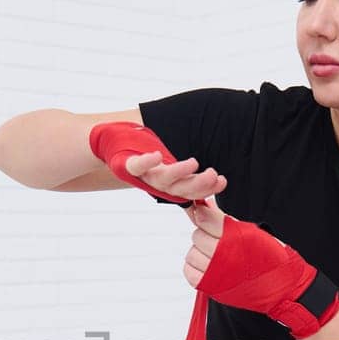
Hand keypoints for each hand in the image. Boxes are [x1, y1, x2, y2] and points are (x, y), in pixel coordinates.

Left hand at [87, 121, 226, 203]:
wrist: (115, 148)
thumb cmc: (147, 160)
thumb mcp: (171, 169)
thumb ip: (191, 174)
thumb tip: (218, 176)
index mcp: (171, 185)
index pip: (192, 191)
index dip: (207, 188)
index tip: (223, 181)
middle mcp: (159, 184)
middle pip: (180, 189)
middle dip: (199, 184)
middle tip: (214, 175)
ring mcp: (144, 176)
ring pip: (163, 179)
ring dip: (179, 172)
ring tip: (194, 163)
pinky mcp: (128, 165)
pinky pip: (137, 166)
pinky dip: (146, 162)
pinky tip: (156, 156)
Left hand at [183, 197, 338, 339]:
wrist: (282, 287)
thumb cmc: (272, 258)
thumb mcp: (253, 232)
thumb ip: (226, 221)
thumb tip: (204, 207)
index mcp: (237, 236)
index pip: (206, 217)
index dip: (204, 214)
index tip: (206, 215)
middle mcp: (225, 254)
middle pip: (197, 235)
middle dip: (206, 234)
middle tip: (219, 241)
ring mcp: (217, 272)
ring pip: (192, 253)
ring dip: (200, 252)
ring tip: (216, 256)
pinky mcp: (212, 287)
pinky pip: (190, 272)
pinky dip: (195, 268)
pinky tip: (208, 267)